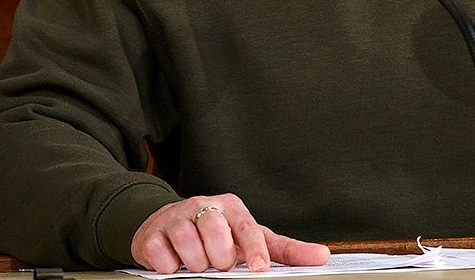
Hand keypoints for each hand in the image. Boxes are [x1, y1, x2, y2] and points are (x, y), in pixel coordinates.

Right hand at [131, 193, 331, 272]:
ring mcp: (175, 217)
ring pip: (189, 247)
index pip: (247, 228)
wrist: (168, 226)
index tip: (259, 268)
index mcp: (231, 207)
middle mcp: (203, 206)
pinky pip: (161, 257)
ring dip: (195, 264)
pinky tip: (173, 262)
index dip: (254, 250)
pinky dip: (169, 267)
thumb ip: (285, 250)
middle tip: (217, 262)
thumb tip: (322, 256)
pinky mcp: (152, 233)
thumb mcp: (251, 239)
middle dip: (218, 259)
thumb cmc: (218, 236)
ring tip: (197, 262)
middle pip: (216, 237)